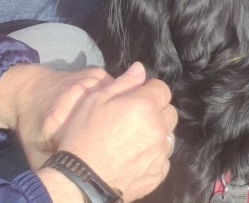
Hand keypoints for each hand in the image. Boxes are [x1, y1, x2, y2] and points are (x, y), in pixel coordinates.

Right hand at [0, 63, 176, 202]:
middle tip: (135, 118)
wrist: (80, 180)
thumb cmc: (84, 136)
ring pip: (167, 136)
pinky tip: (135, 158)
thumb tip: (140, 68)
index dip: (150, 90)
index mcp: (145, 106)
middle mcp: (157, 128)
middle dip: (156, 111)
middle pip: (169, 112)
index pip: (162, 89)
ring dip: (157, 134)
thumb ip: (123, 83)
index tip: (138, 97)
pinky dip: (154, 156)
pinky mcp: (157, 174)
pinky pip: (163, 159)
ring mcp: (159, 153)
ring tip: (135, 140)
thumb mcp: (96, 100)